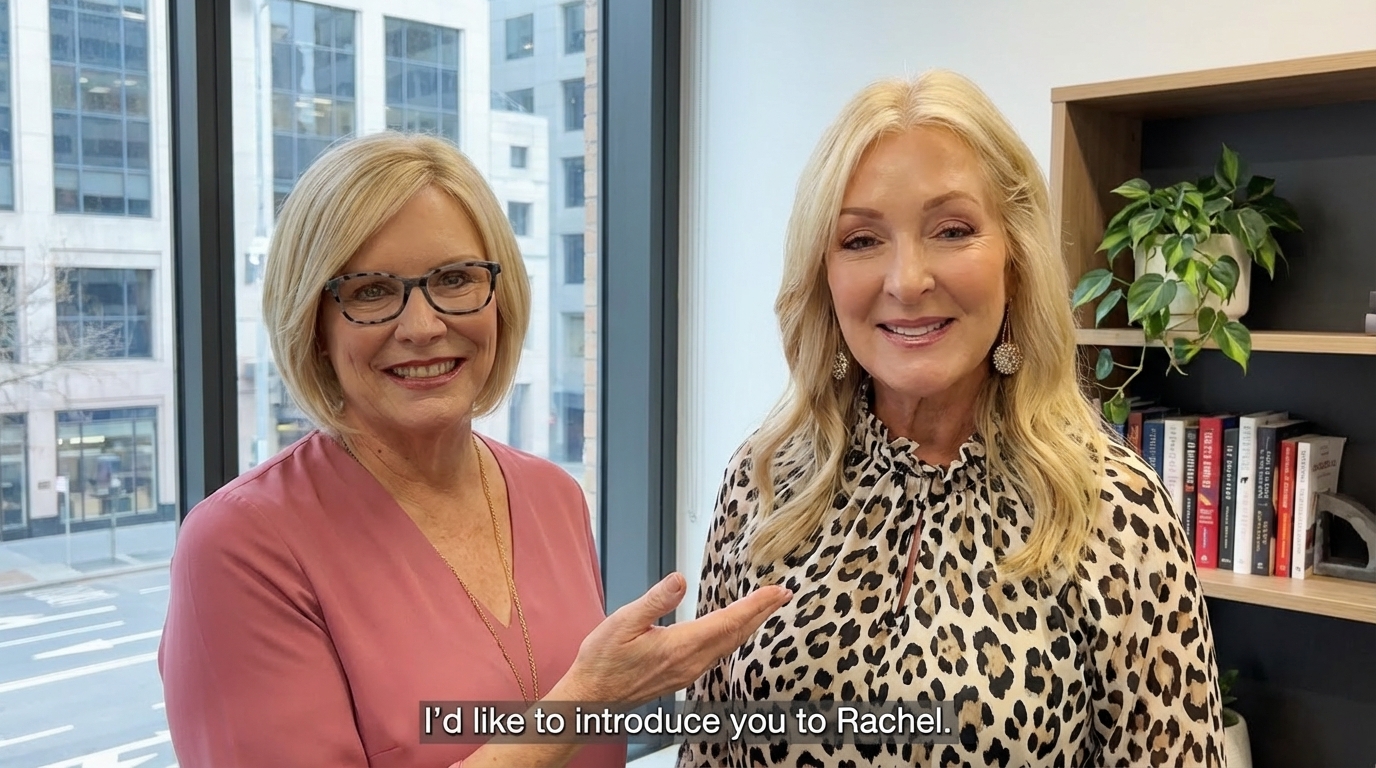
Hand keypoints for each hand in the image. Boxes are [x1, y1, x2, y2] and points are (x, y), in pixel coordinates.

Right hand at [561, 572, 790, 704]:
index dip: (756, 605)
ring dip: (750, 625)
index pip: (728, 622)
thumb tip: (680, 579)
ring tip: (765, 608)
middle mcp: (691, 662)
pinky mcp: (682, 675)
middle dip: (762, 613)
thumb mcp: (622, 622)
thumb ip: (655, 600)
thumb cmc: (602, 661)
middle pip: (736, 635)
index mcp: (680, 646)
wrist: (592, 698)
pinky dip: (733, 637)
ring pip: (729, 646)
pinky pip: (718, 654)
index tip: (777, 591)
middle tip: (783, 595)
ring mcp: (688, 672)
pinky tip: (733, 630)